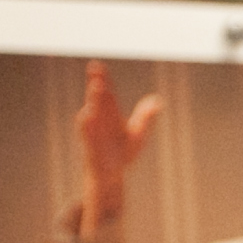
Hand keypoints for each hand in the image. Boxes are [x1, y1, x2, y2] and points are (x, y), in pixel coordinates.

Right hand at [73, 59, 162, 229]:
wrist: (112, 177)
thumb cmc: (122, 153)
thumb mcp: (137, 134)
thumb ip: (145, 118)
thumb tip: (157, 101)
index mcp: (110, 116)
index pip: (107, 95)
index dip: (103, 80)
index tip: (97, 65)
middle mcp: (100, 122)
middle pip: (99, 100)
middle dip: (98, 85)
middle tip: (96, 70)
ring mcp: (94, 134)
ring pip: (93, 114)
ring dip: (93, 101)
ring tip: (96, 87)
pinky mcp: (91, 148)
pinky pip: (87, 134)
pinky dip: (87, 125)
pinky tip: (86, 114)